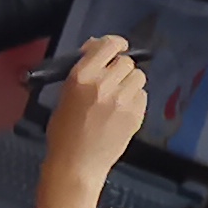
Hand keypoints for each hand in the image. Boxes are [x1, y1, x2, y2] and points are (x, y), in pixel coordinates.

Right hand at [36, 35, 150, 207]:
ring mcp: (122, 100)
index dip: (116, 43)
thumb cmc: (64, 133)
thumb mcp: (65, 95)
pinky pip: (143, 95)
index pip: (108, 45)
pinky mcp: (135, 115)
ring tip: (117, 96)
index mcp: (82, 76)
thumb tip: (97, 48)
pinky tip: (121, 110)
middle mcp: (104, 84)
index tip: (118, 46)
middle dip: (119, 68)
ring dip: (129, 82)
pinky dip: (135, 99)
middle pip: (125, 61)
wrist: (76, 164)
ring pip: (138, 76)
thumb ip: (83, 70)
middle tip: (111, 79)